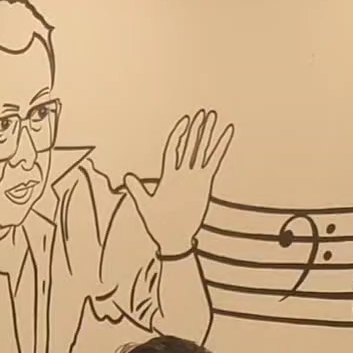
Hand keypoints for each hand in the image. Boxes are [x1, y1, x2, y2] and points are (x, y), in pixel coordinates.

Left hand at [123, 109, 233, 257]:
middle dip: (196, 129)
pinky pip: (213, 162)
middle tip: (203, 113)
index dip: (178, 134)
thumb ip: (137, 190)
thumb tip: (126, 177)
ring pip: (202, 151)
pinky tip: (226, 134)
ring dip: (208, 134)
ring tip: (214, 117)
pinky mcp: (205, 184)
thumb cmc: (157, 225)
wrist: (173, 239)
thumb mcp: (144, 206)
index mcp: (168, 176)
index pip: (174, 149)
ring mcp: (195, 178)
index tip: (185, 121)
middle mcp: (182, 174)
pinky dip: (220, 148)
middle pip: (190, 145)